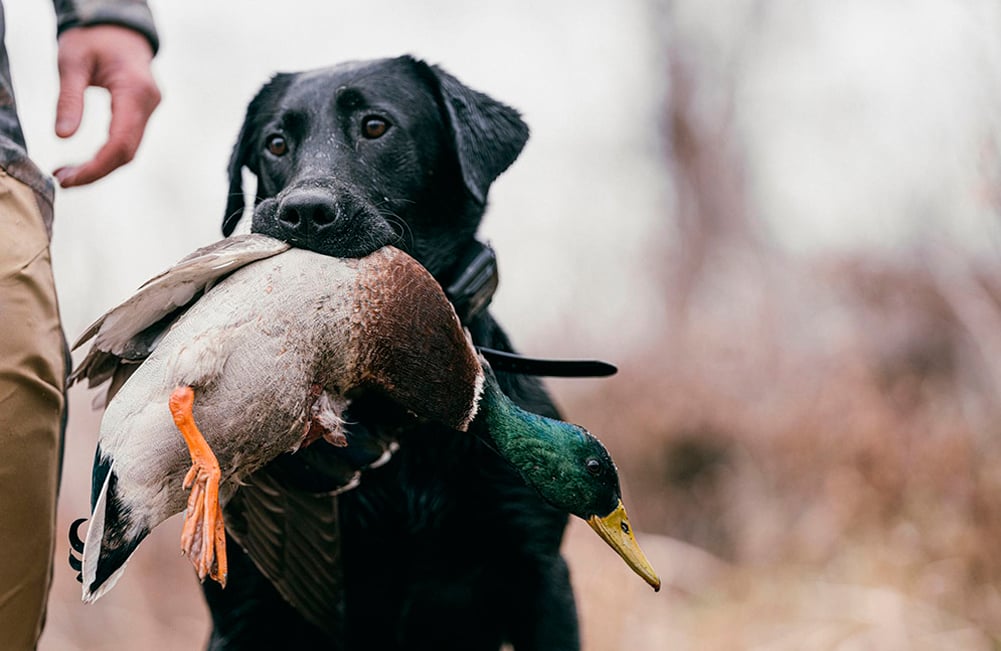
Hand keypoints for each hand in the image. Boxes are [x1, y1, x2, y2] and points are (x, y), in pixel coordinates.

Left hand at [53, 25, 160, 186]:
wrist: (119, 29)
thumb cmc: (93, 40)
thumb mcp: (72, 62)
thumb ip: (69, 99)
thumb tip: (63, 137)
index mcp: (135, 90)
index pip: (120, 142)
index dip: (96, 166)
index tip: (67, 178)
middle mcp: (149, 104)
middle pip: (126, 153)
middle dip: (95, 172)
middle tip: (62, 179)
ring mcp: (150, 110)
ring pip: (129, 151)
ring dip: (100, 167)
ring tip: (68, 172)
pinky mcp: (144, 114)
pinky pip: (129, 142)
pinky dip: (107, 156)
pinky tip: (86, 161)